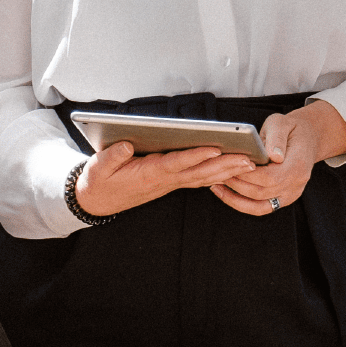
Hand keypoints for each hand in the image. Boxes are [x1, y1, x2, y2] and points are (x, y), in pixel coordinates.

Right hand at [74, 141, 256, 217]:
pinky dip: (216, 175)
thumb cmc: (99, 182)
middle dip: (224, 165)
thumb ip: (112, 156)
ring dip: (226, 171)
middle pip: (198, 172)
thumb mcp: (97, 168)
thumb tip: (127, 144)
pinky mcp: (169, 183)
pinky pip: (197, 179)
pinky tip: (231, 171)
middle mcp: (162, 181)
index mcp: (147, 174)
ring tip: (249, 163)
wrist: (96, 202)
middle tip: (249, 160)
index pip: (176, 163)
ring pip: (202, 178)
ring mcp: (168, 184)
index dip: (196, 156)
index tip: (215, 147)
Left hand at [211, 103, 345, 216]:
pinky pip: (261, 209)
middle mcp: (296, 184)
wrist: (306, 138)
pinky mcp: (282, 199)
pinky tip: (226, 193)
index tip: (228, 167)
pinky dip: (242, 204)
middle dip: (236, 184)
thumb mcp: (282, 123)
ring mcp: (290, 195)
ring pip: (259, 206)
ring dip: (234, 198)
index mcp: (298, 165)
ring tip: (215, 185)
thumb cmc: (289, 129)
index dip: (247, 175)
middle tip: (216, 173)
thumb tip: (274, 155)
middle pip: (261, 192)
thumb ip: (276, 138)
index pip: (270, 177)